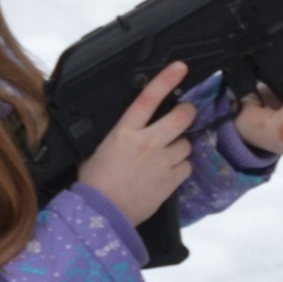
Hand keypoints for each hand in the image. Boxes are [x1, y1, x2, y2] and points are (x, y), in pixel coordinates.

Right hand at [76, 61, 195, 227]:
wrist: (102, 213)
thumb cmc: (95, 183)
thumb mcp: (98, 149)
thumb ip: (118, 135)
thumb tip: (128, 127)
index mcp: (125, 132)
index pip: (148, 98)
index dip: (166, 79)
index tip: (180, 67)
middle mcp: (146, 143)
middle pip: (180, 118)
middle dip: (187, 112)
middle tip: (185, 113)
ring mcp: (161, 162)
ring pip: (186, 144)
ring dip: (180, 146)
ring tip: (167, 154)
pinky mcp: (170, 181)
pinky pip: (186, 167)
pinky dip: (181, 167)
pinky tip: (168, 172)